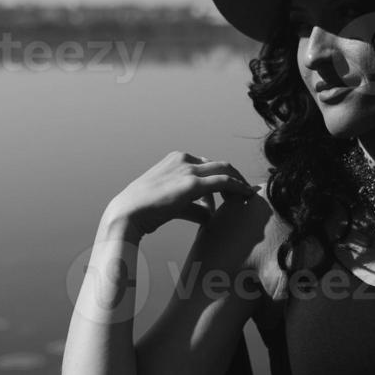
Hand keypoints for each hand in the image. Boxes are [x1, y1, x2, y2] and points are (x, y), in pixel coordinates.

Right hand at [103, 151, 256, 238]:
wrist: (126, 214)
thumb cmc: (144, 212)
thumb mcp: (170, 204)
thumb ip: (192, 206)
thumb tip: (209, 215)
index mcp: (175, 159)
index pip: (207, 165)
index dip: (221, 178)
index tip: (231, 192)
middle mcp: (183, 159)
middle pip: (219, 164)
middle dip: (235, 177)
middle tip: (245, 193)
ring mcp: (188, 169)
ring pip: (225, 170)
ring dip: (239, 182)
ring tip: (247, 197)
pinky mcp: (192, 184)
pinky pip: (225, 182)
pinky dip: (239, 188)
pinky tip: (247, 197)